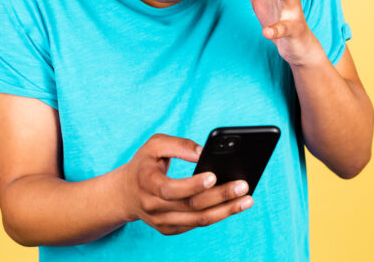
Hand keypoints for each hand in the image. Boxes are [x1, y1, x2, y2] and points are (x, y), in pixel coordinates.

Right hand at [118, 133, 252, 235]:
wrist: (126, 192)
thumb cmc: (145, 164)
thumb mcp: (155, 145)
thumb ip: (179, 145)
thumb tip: (204, 152)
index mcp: (146, 182)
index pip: (170, 189)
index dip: (192, 184)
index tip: (214, 175)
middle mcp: (152, 206)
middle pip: (191, 205)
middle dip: (220, 196)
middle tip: (243, 185)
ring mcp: (161, 221)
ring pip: (198, 219)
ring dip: (225, 210)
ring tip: (247, 199)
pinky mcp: (169, 229)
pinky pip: (197, 224)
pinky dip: (217, 215)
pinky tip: (233, 206)